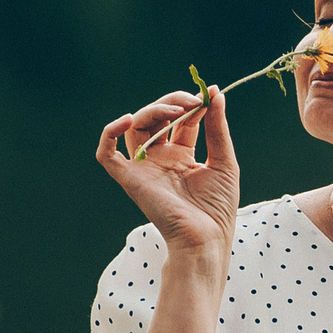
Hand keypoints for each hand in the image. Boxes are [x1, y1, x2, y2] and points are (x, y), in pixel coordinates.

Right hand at [96, 88, 239, 258]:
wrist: (206, 238)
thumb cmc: (218, 208)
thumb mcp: (224, 162)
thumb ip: (217, 129)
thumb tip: (216, 94)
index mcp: (182, 156)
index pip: (180, 120)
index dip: (192, 105)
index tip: (207, 95)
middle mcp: (160, 159)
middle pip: (155, 118)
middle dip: (173, 102)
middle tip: (193, 100)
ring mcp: (143, 168)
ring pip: (135, 127)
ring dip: (153, 110)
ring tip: (176, 109)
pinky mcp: (130, 179)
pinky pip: (107, 155)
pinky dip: (110, 133)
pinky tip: (128, 119)